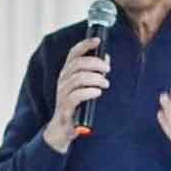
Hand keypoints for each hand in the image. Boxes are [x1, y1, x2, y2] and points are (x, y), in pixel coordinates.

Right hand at [42, 37, 110, 152]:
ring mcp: (62, 94)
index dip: (85, 44)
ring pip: (78, 78)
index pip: (73, 53)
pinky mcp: (65, 108)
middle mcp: (63, 81)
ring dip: (96, 78)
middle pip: (78, 64)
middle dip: (96, 63)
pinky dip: (89, 92)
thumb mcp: (83, 86)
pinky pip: (76, 96)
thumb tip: (106, 58)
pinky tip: (97, 93)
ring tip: (105, 83)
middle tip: (108, 69)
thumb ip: (93, 72)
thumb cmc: (76, 105)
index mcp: (67, 73)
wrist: (62, 129)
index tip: (98, 40)